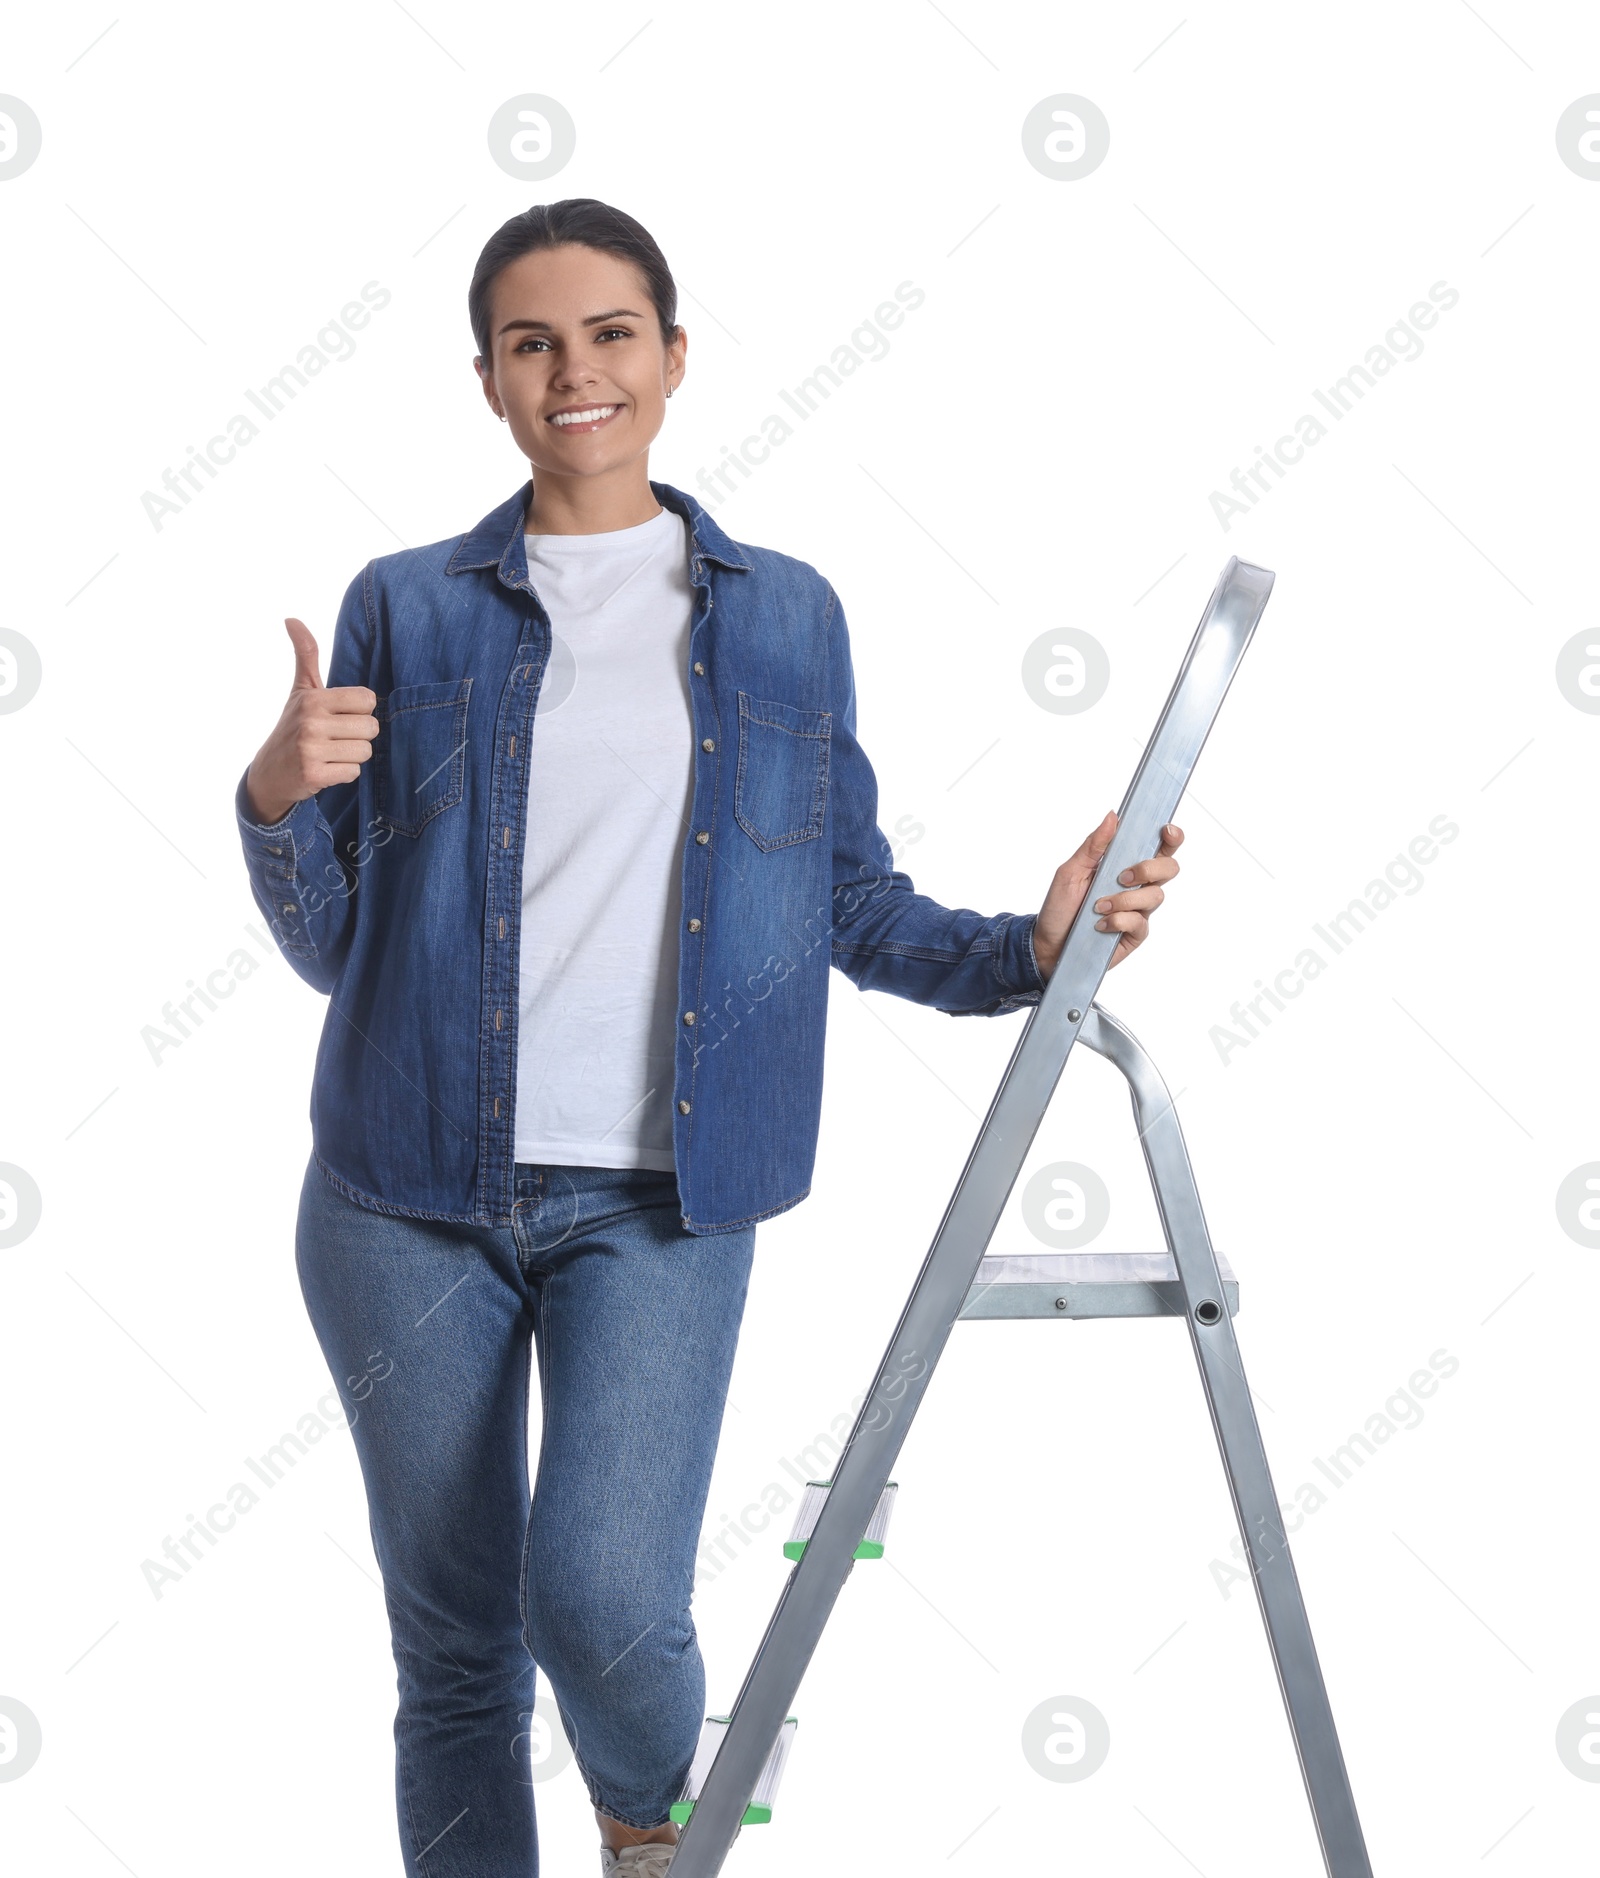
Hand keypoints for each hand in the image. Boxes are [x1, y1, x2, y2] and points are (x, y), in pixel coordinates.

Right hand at [244, 618, 378, 824]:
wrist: (270, 772)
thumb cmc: (293, 726)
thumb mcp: (300, 690)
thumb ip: (306, 655)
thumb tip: (291, 619)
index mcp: (313, 698)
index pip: (368, 700)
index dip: (360, 710)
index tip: (341, 715)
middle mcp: (311, 722)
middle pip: (371, 727)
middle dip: (358, 735)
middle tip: (336, 738)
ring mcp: (311, 750)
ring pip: (365, 751)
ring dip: (352, 756)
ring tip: (331, 753)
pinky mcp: (314, 775)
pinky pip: (353, 772)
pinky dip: (344, 774)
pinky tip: (326, 769)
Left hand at [1031, 810, 1183, 981]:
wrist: (1048, 943)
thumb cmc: (1060, 906)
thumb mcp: (1071, 871)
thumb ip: (1093, 845)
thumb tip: (1113, 815)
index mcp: (1125, 865)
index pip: (1158, 847)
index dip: (1171, 837)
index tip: (1165, 830)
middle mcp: (1137, 886)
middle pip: (1169, 868)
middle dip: (1149, 869)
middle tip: (1122, 877)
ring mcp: (1138, 910)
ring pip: (1155, 896)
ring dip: (1124, 899)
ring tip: (1098, 907)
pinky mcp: (1135, 933)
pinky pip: (1140, 922)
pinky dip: (1117, 921)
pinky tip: (1100, 925)